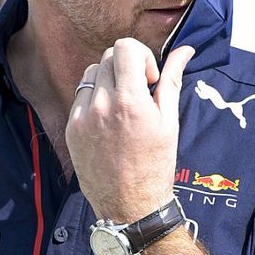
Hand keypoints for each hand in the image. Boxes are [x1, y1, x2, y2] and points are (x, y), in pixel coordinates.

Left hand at [66, 38, 194, 222]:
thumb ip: (172, 80)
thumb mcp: (169, 121)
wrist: (130, 206)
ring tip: (123, 108)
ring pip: (92, 74)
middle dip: (127, 68)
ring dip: (109, 81)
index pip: (124, 47)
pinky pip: (81, 97)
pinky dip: (95, 100)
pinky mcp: (70, 129)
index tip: (149, 79)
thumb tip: (185, 50)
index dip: (141, 56)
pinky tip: (109, 123)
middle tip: (139, 94)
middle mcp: (101, 105)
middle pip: (109, 57)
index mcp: (129, 101)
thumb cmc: (155, 165)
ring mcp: (81, 117)